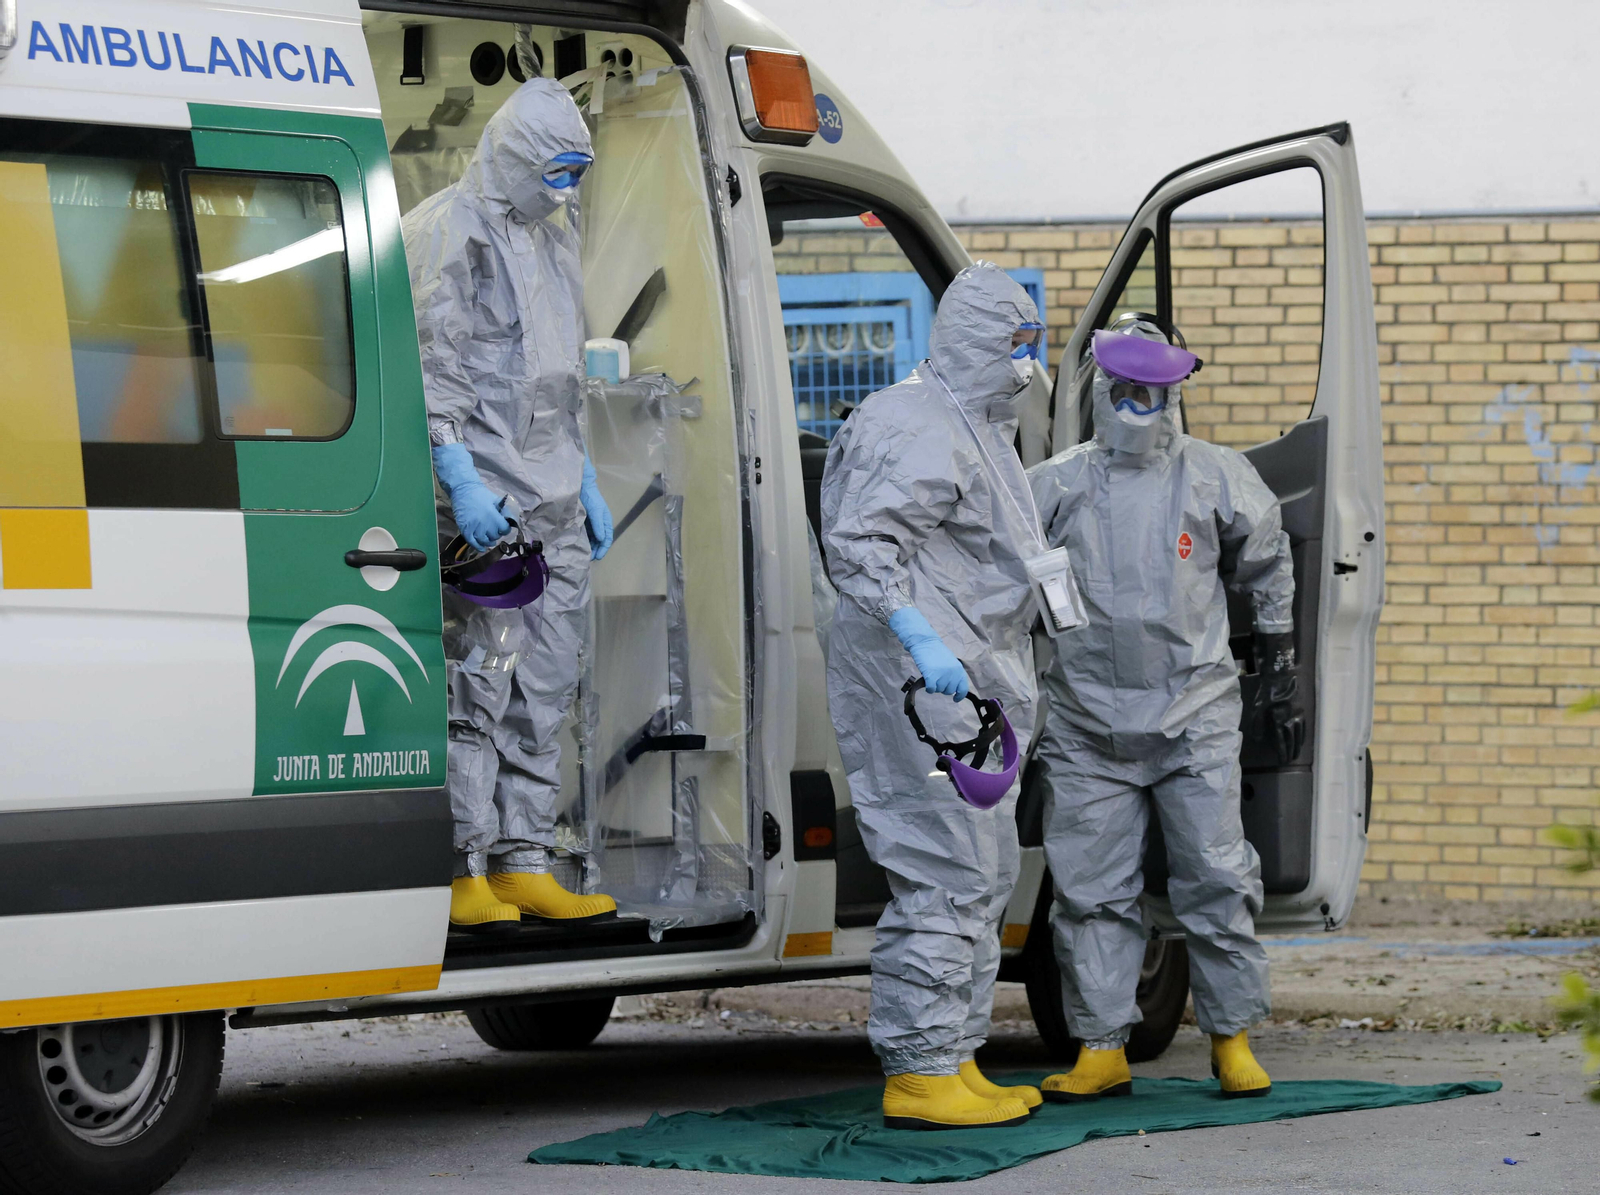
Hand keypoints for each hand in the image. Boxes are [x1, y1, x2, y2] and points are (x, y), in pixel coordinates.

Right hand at [432, 443, 509, 552]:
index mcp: (494, 516)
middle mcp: (484, 524)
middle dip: (496, 534)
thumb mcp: (496, 500)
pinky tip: (482, 548)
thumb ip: (504, 510)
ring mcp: (474, 528)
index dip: (505, 529)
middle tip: (495, 531)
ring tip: (490, 541)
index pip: (504, 530)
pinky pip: (472, 542)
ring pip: (484, 541)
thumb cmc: (481, 494)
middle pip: (494, 536)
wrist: (463, 489)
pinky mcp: (464, 530)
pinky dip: (478, 547)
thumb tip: (511, 519)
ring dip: (488, 542)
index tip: (503, 528)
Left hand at [580, 456, 612, 559]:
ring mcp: (591, 524)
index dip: (603, 549)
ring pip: (592, 539)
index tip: (598, 557)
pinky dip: (583, 541)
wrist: (581, 487)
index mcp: (605, 522)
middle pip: (599, 541)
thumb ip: (598, 525)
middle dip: (596, 550)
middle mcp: (599, 525)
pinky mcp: (583, 522)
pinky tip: (579, 545)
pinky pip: (584, 534)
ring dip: (590, 547)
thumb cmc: (591, 498)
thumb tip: (601, 540)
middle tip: (589, 559)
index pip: (607, 539)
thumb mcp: (596, 511)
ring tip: (584, 554)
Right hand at [889, 606, 970, 701]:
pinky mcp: (931, 676)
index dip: (959, 696)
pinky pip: (931, 689)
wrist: (925, 642)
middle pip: (949, 691)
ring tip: (932, 676)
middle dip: (943, 688)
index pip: (963, 689)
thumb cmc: (936, 652)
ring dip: (935, 686)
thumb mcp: (951, 662)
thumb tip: (953, 688)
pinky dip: (928, 688)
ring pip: (939, 690)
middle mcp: (953, 674)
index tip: (955, 699)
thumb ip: (954, 674)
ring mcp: (942, 675)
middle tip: (937, 679)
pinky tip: (927, 682)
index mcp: (959, 670)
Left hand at [1254, 631, 1305, 762]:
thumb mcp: (1257, 708)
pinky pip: (1304, 727)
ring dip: (1298, 746)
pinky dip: (1303, 736)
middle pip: (1292, 740)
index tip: (1282, 761)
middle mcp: (1291, 720)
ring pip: (1299, 735)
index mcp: (1278, 720)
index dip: (1281, 752)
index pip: (1280, 741)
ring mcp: (1298, 715)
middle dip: (1291, 752)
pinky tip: (1302, 741)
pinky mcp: (1302, 710)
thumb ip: (1257, 725)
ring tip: (1296, 755)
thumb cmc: (1266, 692)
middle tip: (1290, 761)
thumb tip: (1258, 740)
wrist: (1281, 676)